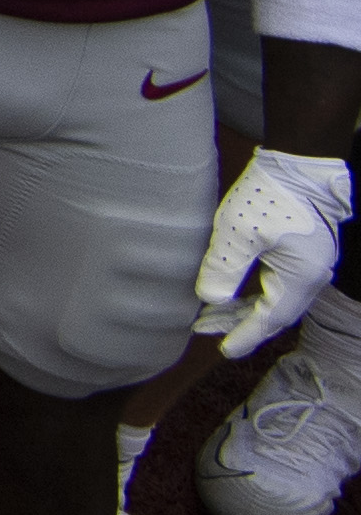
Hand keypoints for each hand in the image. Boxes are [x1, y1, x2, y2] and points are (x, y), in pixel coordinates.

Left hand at [198, 149, 352, 357]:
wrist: (301, 164)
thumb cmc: (270, 196)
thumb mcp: (238, 232)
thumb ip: (224, 268)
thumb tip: (211, 299)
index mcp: (299, 280)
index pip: (268, 319)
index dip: (244, 335)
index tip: (223, 350)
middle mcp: (310, 278)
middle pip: (271, 311)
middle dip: (237, 322)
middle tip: (203, 329)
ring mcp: (309, 265)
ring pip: (274, 296)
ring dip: (243, 305)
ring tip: (210, 311)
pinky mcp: (303, 251)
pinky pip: (277, 282)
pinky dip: (253, 289)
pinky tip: (233, 287)